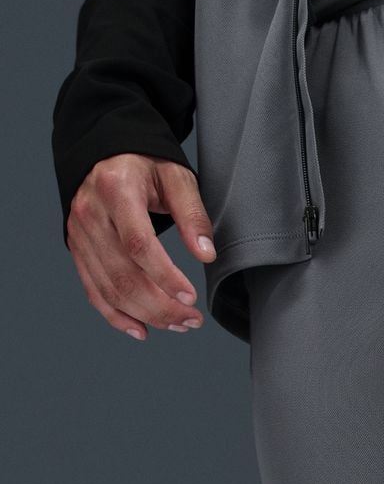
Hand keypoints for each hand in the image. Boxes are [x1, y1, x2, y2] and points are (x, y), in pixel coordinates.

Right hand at [65, 155, 216, 340]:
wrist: (106, 154)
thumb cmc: (146, 165)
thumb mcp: (177, 177)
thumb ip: (193, 214)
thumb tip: (206, 254)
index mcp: (115, 191)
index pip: (138, 244)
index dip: (164, 276)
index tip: (190, 297)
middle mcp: (90, 214)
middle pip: (122, 274)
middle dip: (159, 306)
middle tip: (192, 320)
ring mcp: (79, 234)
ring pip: (108, 288)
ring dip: (145, 314)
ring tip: (178, 324)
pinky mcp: (77, 249)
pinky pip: (93, 289)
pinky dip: (115, 315)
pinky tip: (141, 329)